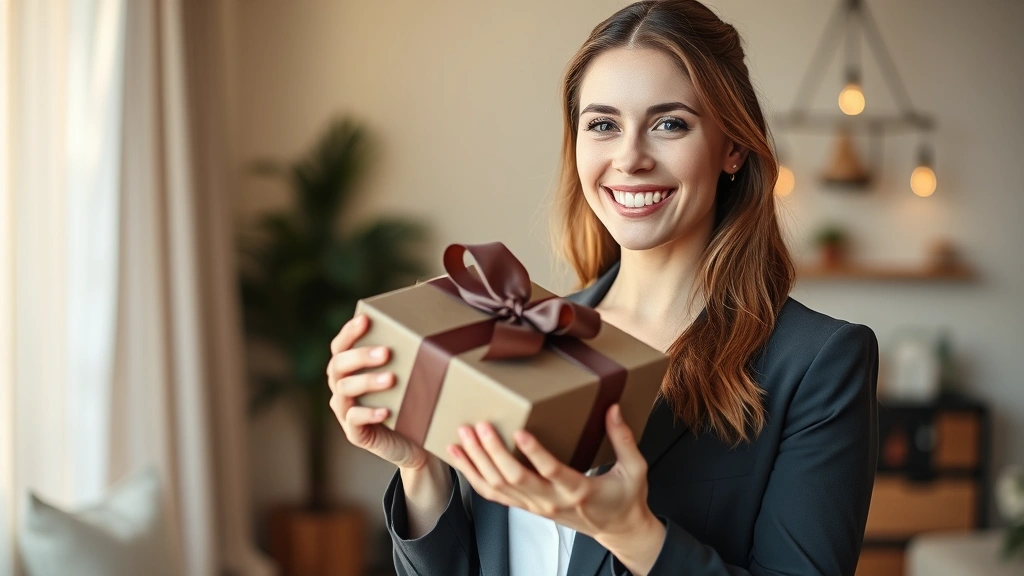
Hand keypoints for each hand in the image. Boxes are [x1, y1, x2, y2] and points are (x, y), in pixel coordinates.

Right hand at [327, 314, 438, 471]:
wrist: (415, 444)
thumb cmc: (410, 404)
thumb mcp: (407, 378)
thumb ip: (405, 357)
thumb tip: (429, 327)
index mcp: (349, 371)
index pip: (340, 346)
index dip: (349, 332)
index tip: (365, 320)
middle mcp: (341, 388)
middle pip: (338, 365)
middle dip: (361, 356)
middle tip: (386, 352)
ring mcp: (345, 412)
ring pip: (345, 390)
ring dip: (367, 381)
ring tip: (391, 378)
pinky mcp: (354, 433)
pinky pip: (354, 420)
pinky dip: (369, 413)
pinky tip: (386, 410)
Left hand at [446, 404, 661, 547]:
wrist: (618, 529)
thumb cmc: (625, 499)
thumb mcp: (634, 469)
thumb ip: (623, 438)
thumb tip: (613, 409)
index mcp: (579, 489)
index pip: (552, 471)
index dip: (534, 452)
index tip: (520, 431)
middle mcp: (553, 500)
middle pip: (515, 478)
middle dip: (493, 452)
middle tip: (479, 426)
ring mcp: (537, 506)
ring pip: (499, 487)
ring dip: (478, 462)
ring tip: (462, 438)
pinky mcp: (528, 508)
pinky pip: (495, 496)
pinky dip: (474, 478)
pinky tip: (461, 460)